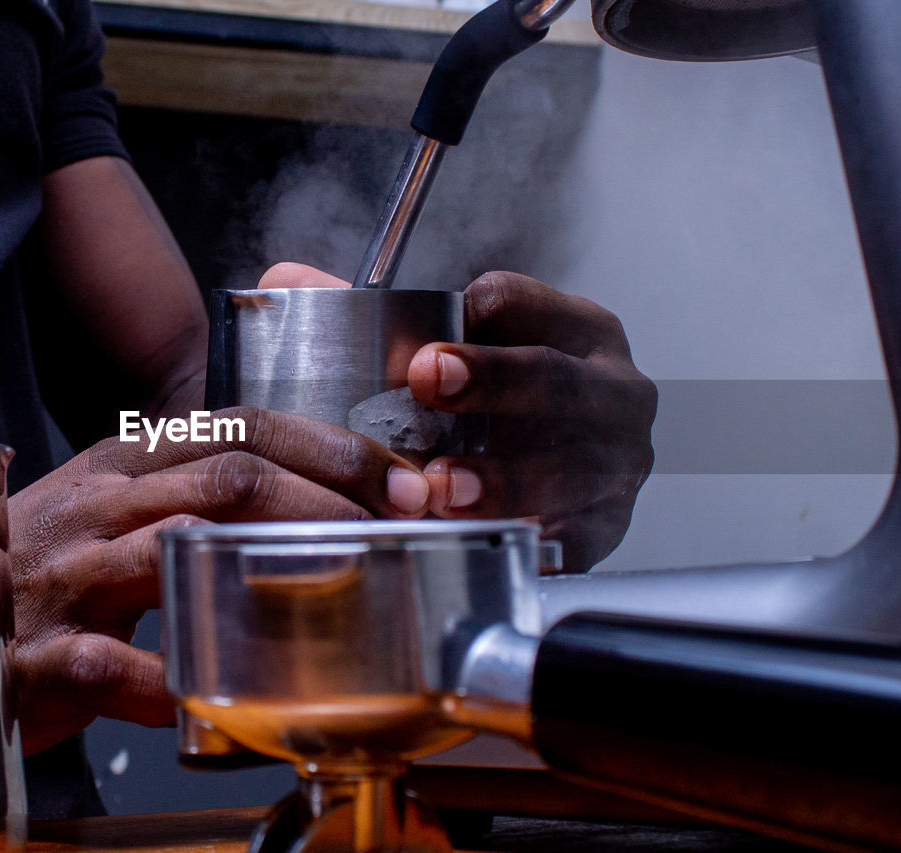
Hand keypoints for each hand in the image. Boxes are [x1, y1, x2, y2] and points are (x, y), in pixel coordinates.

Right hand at [7, 407, 430, 753]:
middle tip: (395, 525)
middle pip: (230, 478)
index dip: (329, 450)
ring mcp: (69, 576)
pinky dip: (172, 678)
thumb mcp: (113, 499)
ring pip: (181, 549)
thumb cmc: (44, 562)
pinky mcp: (42, 653)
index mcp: (124, 462)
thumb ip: (193, 484)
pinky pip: (114, 663)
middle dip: (329, 498)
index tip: (393, 479)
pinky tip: (215, 689)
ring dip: (272, 566)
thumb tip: (306, 489)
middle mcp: (101, 505)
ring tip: (339, 586)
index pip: (239, 427)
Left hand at [259, 264, 656, 572]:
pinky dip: (520, 535)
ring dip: (501, 477)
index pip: (530, 306)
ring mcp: (615, 463)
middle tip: (427, 383)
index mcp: (578, 332)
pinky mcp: (605, 527)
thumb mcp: (452, 348)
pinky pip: (571, 536)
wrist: (558, 476)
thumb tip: (285, 281)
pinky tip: (475, 535)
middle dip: (493, 380)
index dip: (481, 314)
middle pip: (558, 381)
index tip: (430, 332)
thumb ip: (366, 313)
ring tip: (439, 486)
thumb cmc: (494, 405)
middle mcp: (612, 391)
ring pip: (569, 467)